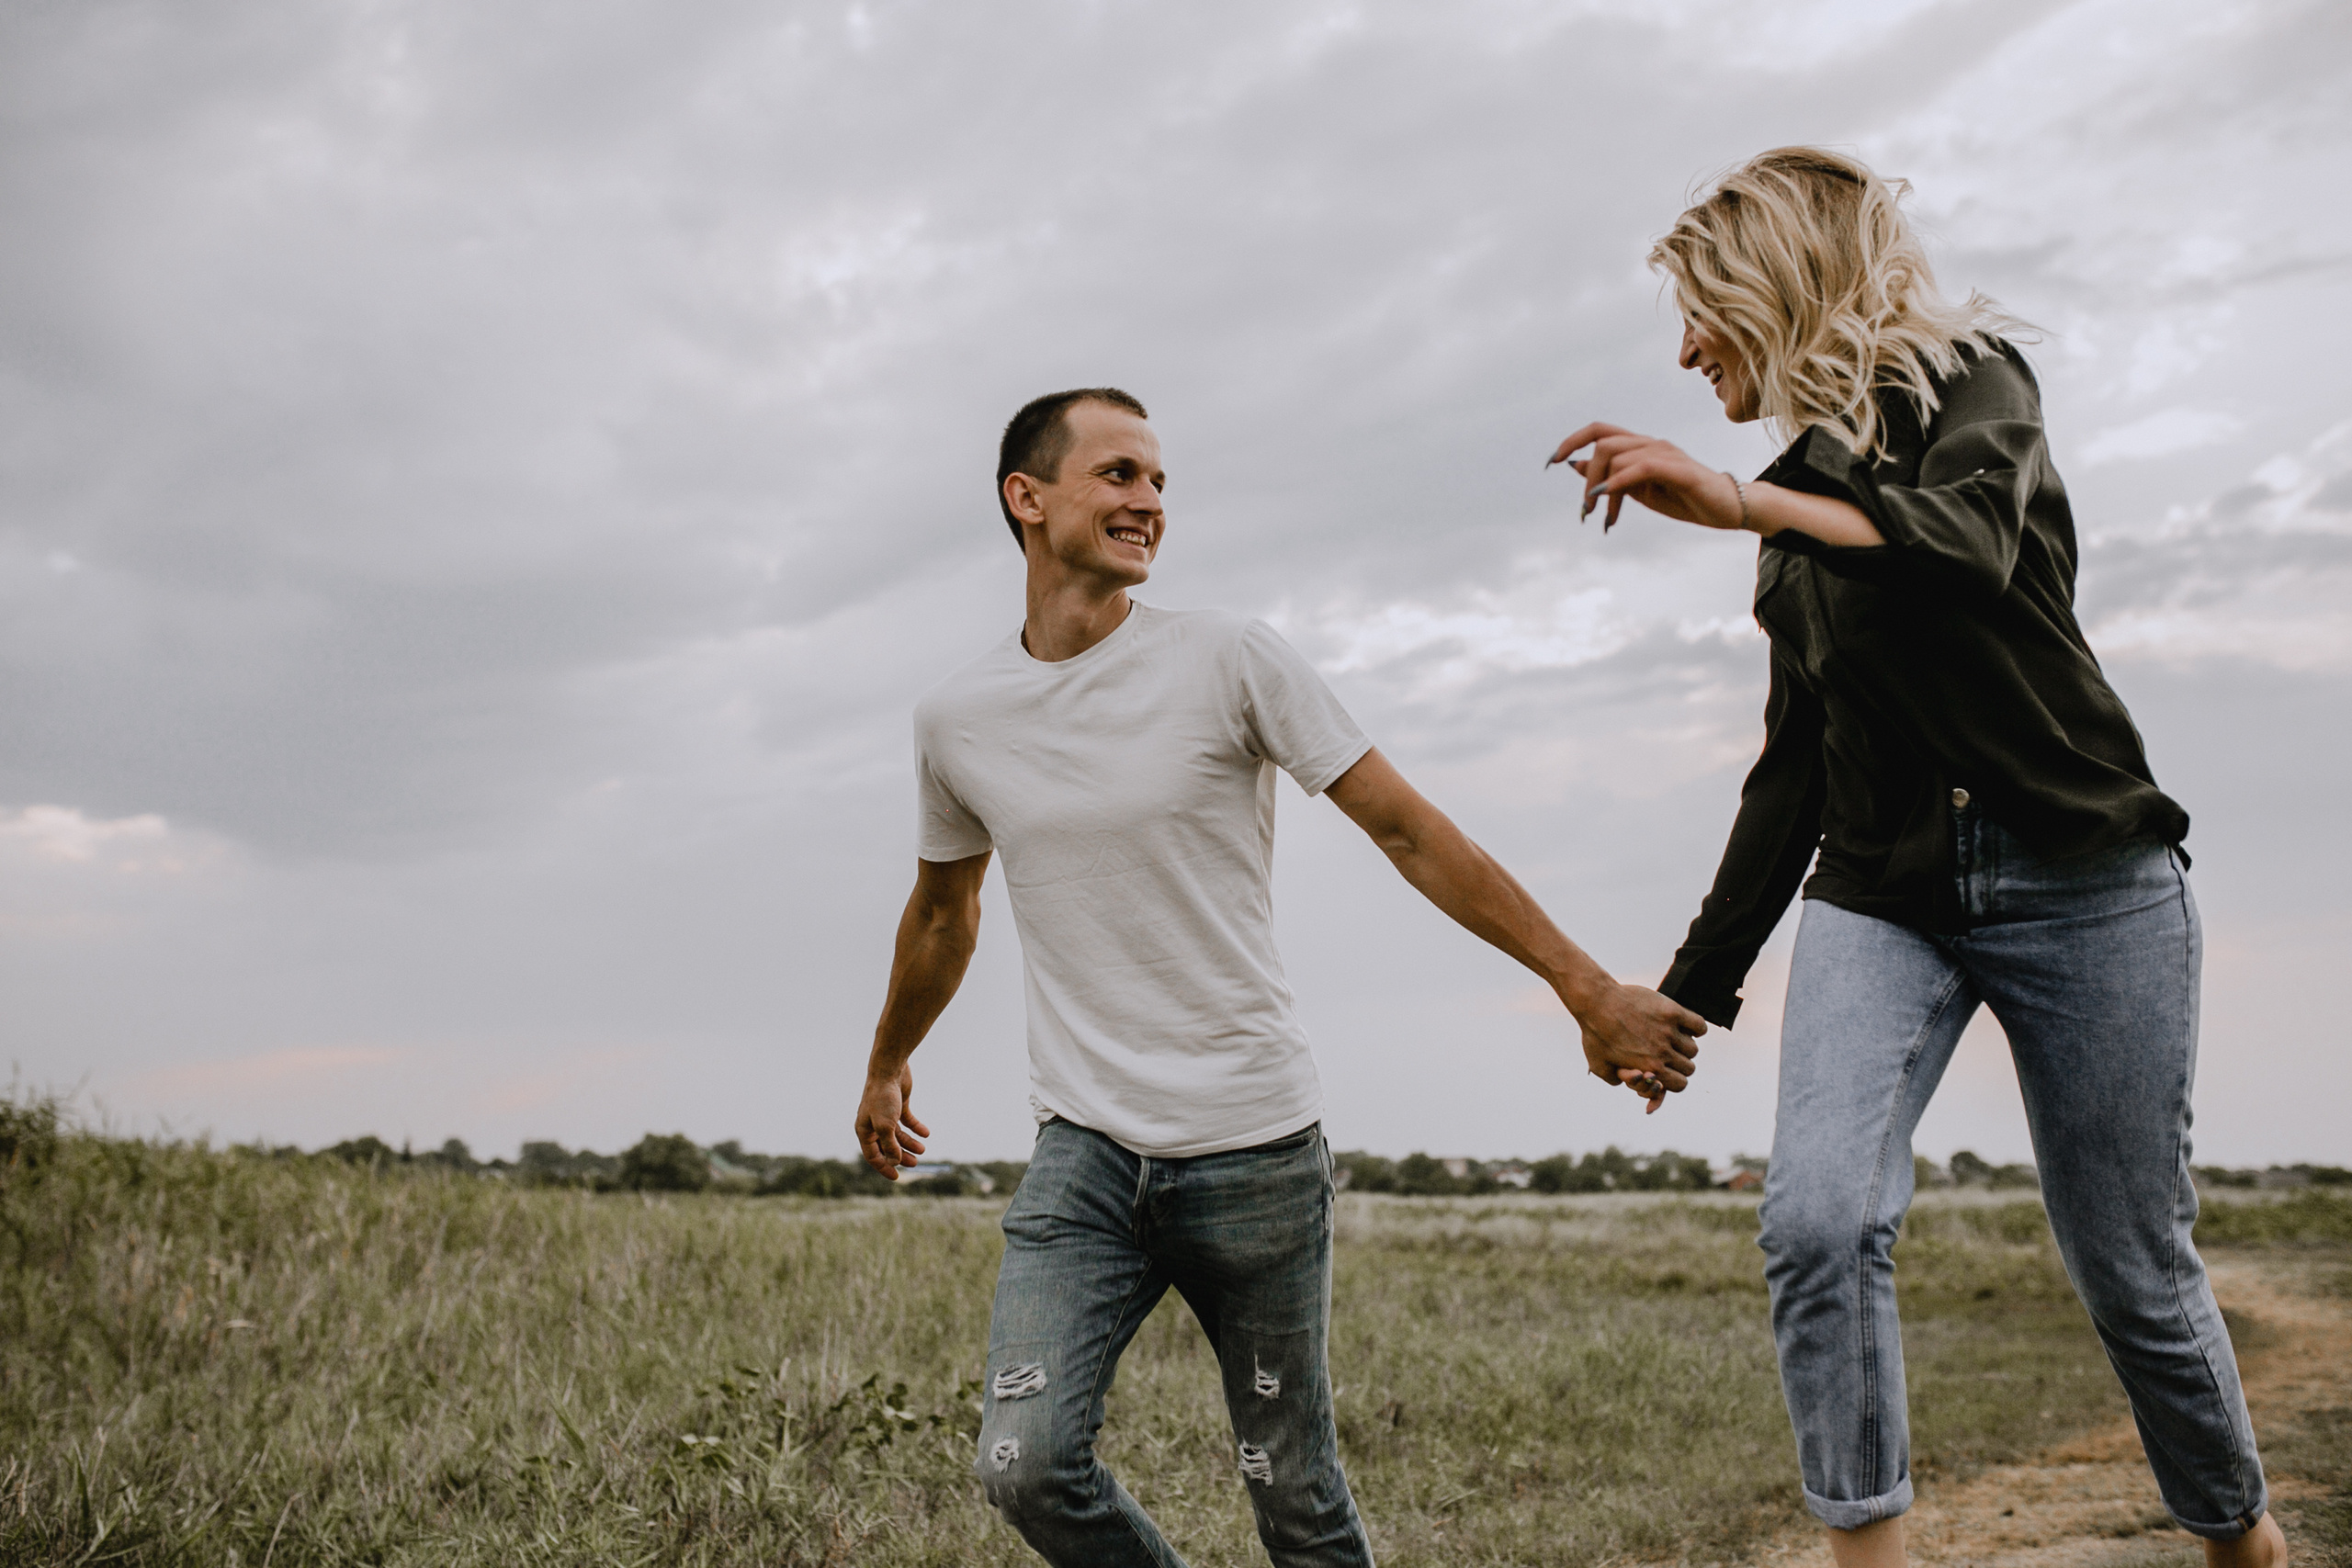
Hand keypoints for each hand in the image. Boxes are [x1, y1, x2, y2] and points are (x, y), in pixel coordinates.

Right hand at [855, 1062, 929, 1178]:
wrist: (889, 1070)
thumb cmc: (882, 1098)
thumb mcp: (886, 1126)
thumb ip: (890, 1145)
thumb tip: (895, 1162)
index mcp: (864, 1130)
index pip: (873, 1155)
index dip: (884, 1167)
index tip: (897, 1177)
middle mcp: (873, 1124)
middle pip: (887, 1146)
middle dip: (900, 1156)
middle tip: (916, 1163)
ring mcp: (886, 1114)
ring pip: (898, 1135)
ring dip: (909, 1143)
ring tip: (922, 1149)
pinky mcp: (898, 1105)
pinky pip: (907, 1121)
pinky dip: (916, 1128)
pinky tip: (925, 1133)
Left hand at [1547, 423, 1743, 533]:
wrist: (1727, 509)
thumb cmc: (1684, 498)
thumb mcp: (1638, 490)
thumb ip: (1610, 475)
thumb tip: (1575, 463)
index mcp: (1640, 447)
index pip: (1600, 430)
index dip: (1572, 440)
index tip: (1551, 461)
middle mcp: (1652, 444)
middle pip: (1604, 444)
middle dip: (1587, 477)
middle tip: (1586, 510)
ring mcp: (1667, 454)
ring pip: (1619, 456)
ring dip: (1601, 489)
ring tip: (1603, 517)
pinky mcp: (1681, 469)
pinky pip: (1642, 467)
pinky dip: (1618, 481)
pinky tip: (1608, 497)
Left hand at [1575, 982, 1706, 1114]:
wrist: (1596, 1001)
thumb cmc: (1595, 1034)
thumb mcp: (1600, 1067)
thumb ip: (1618, 1081)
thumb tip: (1636, 1083)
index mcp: (1650, 1068)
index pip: (1680, 1085)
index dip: (1673, 1081)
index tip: (1666, 1072)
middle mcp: (1663, 1052)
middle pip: (1689, 1067)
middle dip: (1678, 1064)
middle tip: (1667, 1055)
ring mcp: (1668, 1031)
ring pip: (1692, 1048)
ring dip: (1684, 1046)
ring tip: (1671, 1039)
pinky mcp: (1671, 1011)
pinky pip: (1699, 1025)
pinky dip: (1696, 1028)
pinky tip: (1684, 1026)